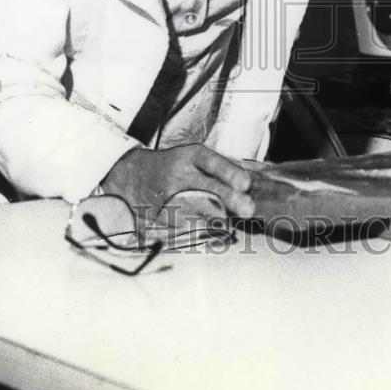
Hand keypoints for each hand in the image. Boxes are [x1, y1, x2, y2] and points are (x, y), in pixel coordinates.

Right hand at [101, 144, 254, 228]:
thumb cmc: (176, 167)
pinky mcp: (156, 214)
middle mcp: (178, 174)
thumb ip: (224, 169)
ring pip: (194, 210)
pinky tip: (207, 233)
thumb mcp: (195, 158)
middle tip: (248, 209)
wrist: (132, 175)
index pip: (212, 162)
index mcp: (190, 157)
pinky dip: (194, 231)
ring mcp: (166, 195)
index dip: (229, 172)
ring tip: (227, 223)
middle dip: (229, 200)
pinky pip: (177, 226)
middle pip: (206, 187)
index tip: (246, 183)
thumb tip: (258, 181)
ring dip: (215, 219)